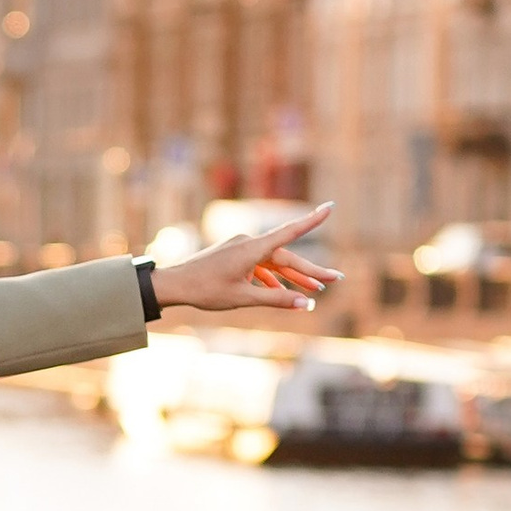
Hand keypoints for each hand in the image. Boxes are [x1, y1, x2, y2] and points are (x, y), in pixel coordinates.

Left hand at [151, 205, 338, 316]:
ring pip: (275, 262)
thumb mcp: (244, 298)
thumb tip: (305, 304)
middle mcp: (249, 243)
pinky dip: (272, 277)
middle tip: (336, 279)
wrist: (174, 283)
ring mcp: (241, 248)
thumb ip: (276, 299)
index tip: (331, 206)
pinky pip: (260, 265)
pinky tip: (284, 290)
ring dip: (293, 276)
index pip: (290, 232)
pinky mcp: (235, 255)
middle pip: (287, 256)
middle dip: (311, 271)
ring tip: (315, 290)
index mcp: (253, 248)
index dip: (312, 220)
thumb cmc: (206, 290)